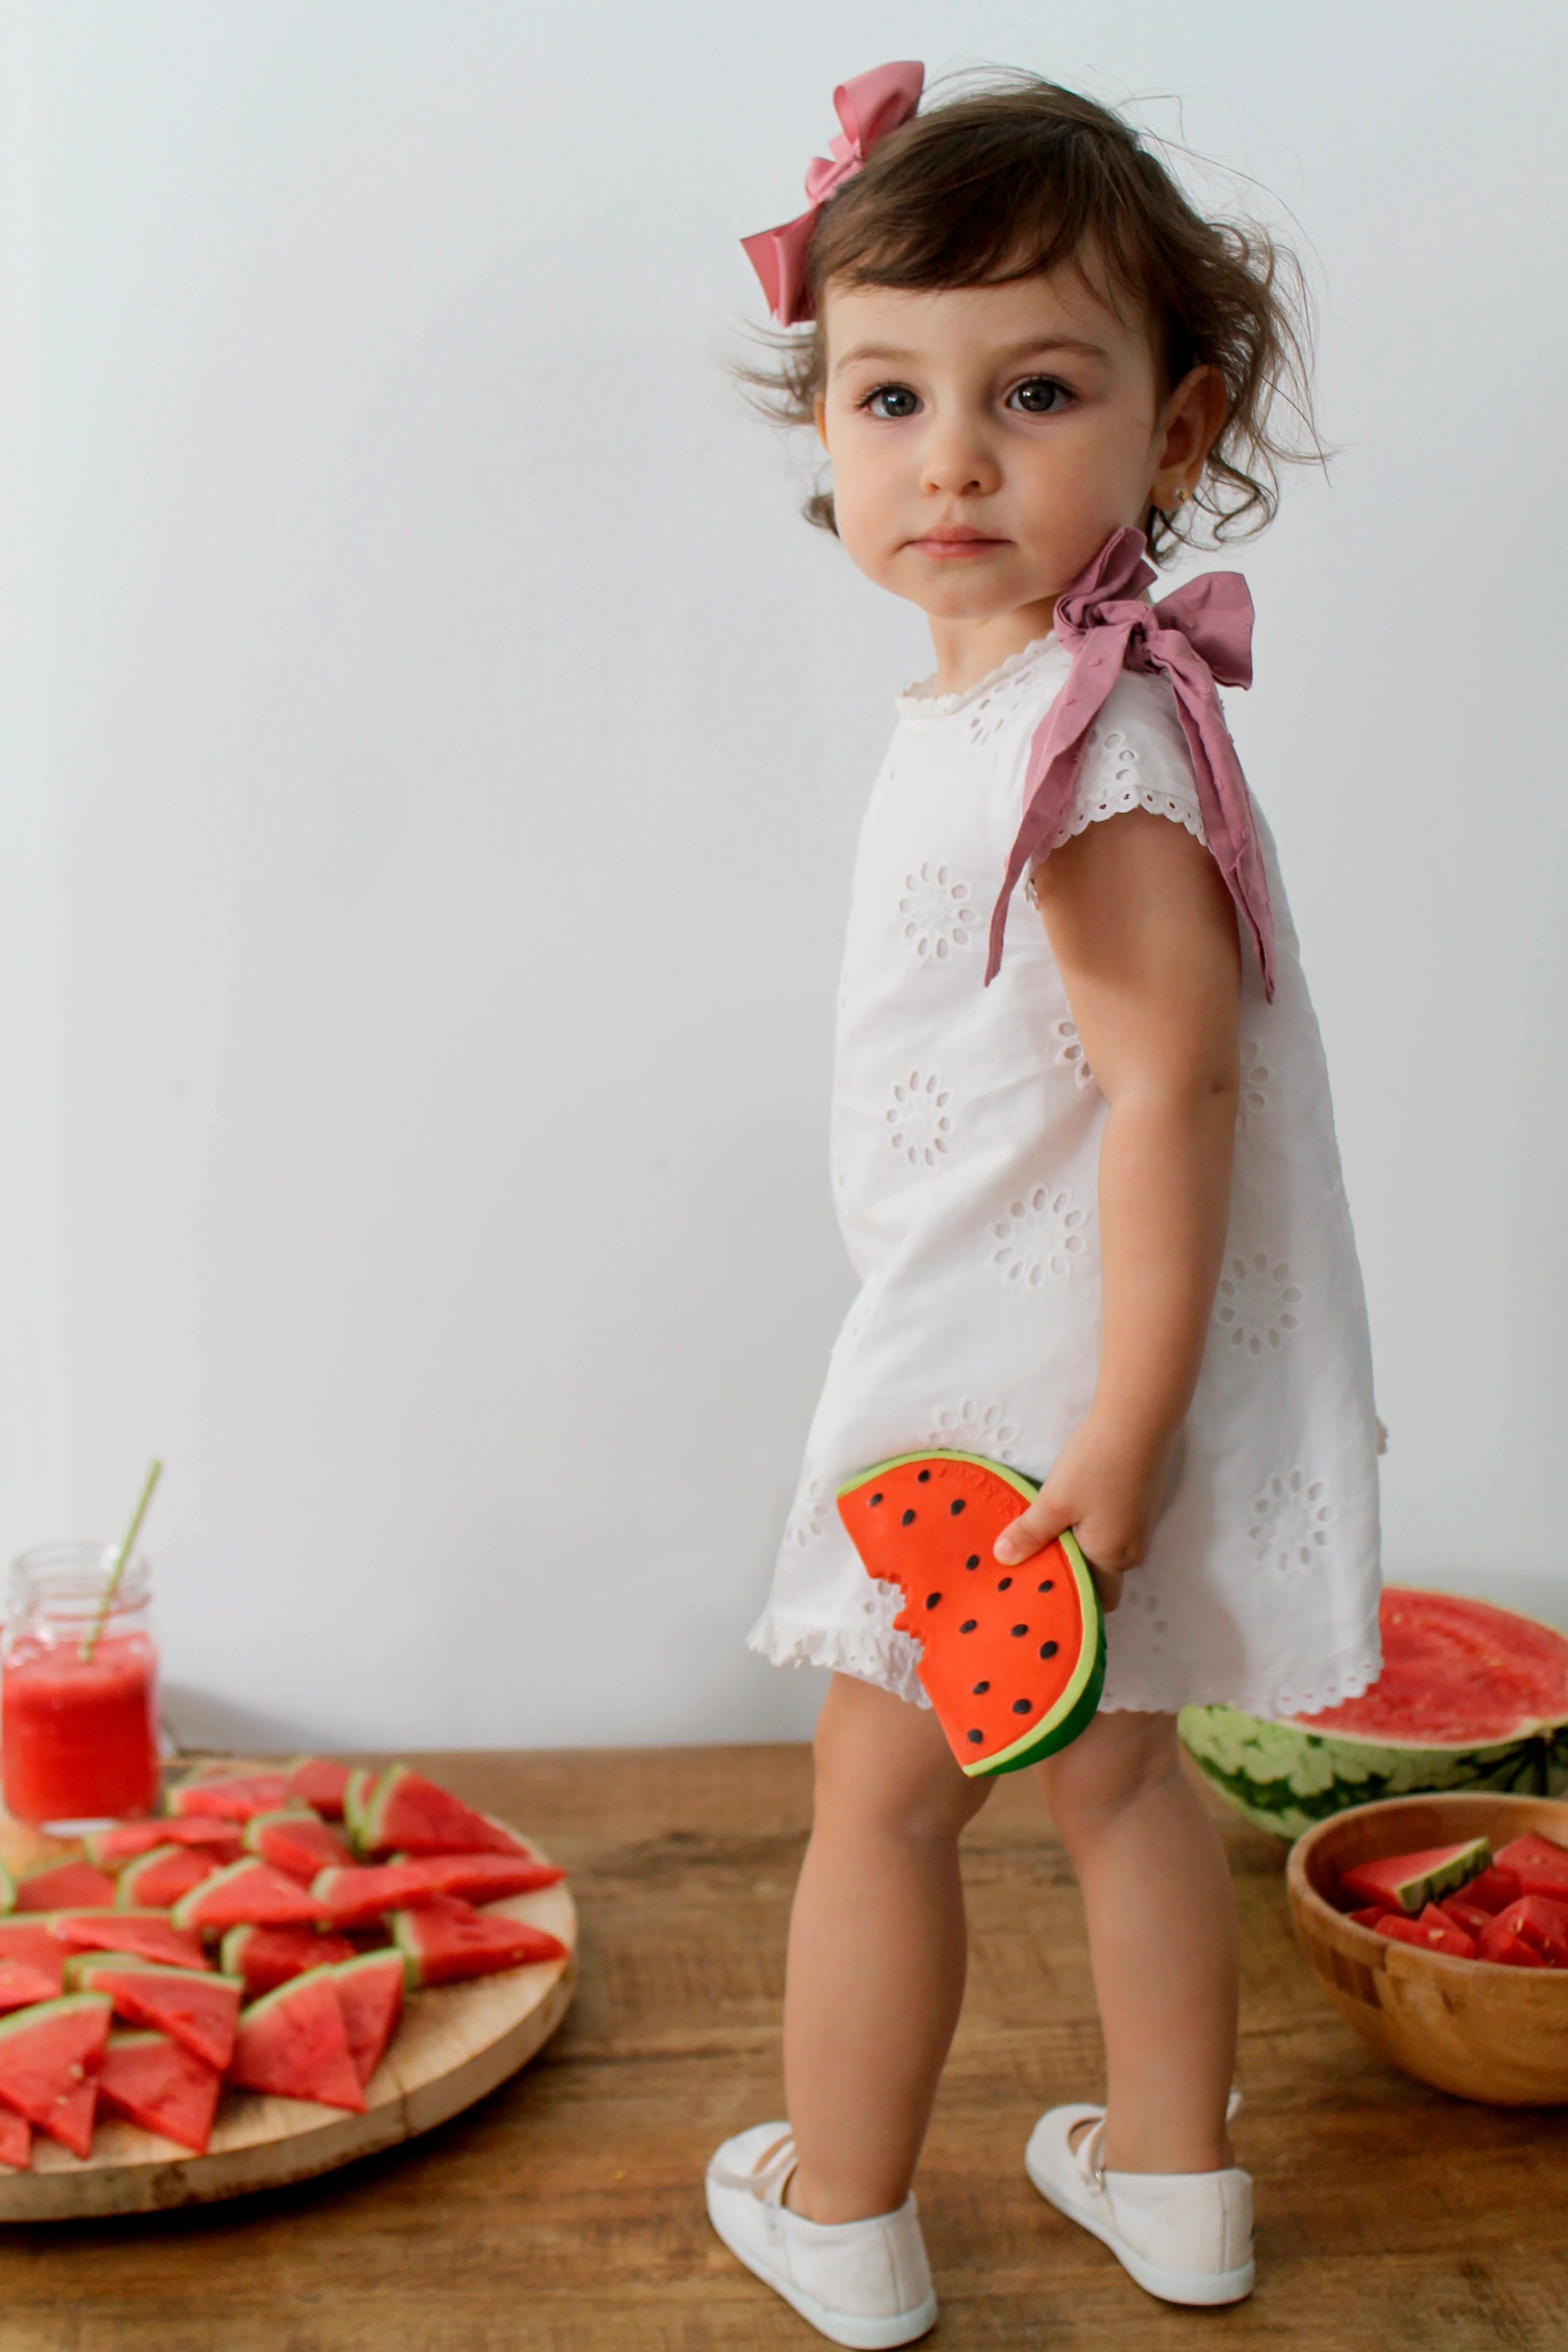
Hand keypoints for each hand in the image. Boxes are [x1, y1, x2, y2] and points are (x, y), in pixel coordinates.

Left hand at [992, 1416, 1175, 1613]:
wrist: (1138, 1420)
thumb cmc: (1097, 1464)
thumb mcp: (1055, 1500)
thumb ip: (1029, 1533)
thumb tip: (1002, 1560)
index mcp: (1111, 1557)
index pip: (1094, 1600)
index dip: (1068, 1601)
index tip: (1034, 1594)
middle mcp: (1130, 1551)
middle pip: (1097, 1579)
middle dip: (1067, 1575)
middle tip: (1028, 1566)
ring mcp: (1136, 1528)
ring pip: (1100, 1553)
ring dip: (1074, 1549)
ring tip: (1036, 1538)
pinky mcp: (1136, 1507)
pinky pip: (1107, 1532)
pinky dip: (1085, 1531)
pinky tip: (1061, 1513)